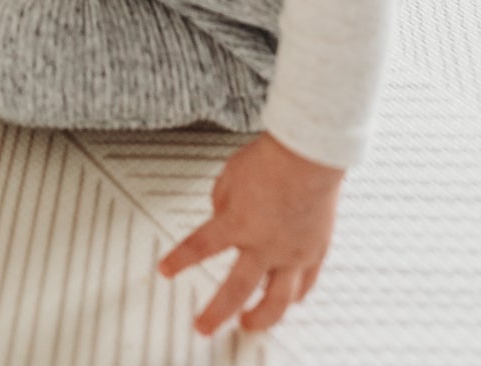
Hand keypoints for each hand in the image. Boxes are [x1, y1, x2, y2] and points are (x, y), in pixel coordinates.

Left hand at [159, 131, 342, 333]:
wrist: (309, 153)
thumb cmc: (271, 158)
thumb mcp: (231, 175)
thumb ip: (222, 202)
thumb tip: (223, 217)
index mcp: (238, 222)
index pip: (199, 247)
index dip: (179, 261)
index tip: (166, 270)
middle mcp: (264, 244)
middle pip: (236, 291)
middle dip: (215, 313)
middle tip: (204, 327)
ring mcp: (292, 252)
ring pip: (276, 301)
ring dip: (260, 318)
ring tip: (249, 324)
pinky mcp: (314, 251)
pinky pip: (304, 284)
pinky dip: (294, 295)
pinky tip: (288, 300)